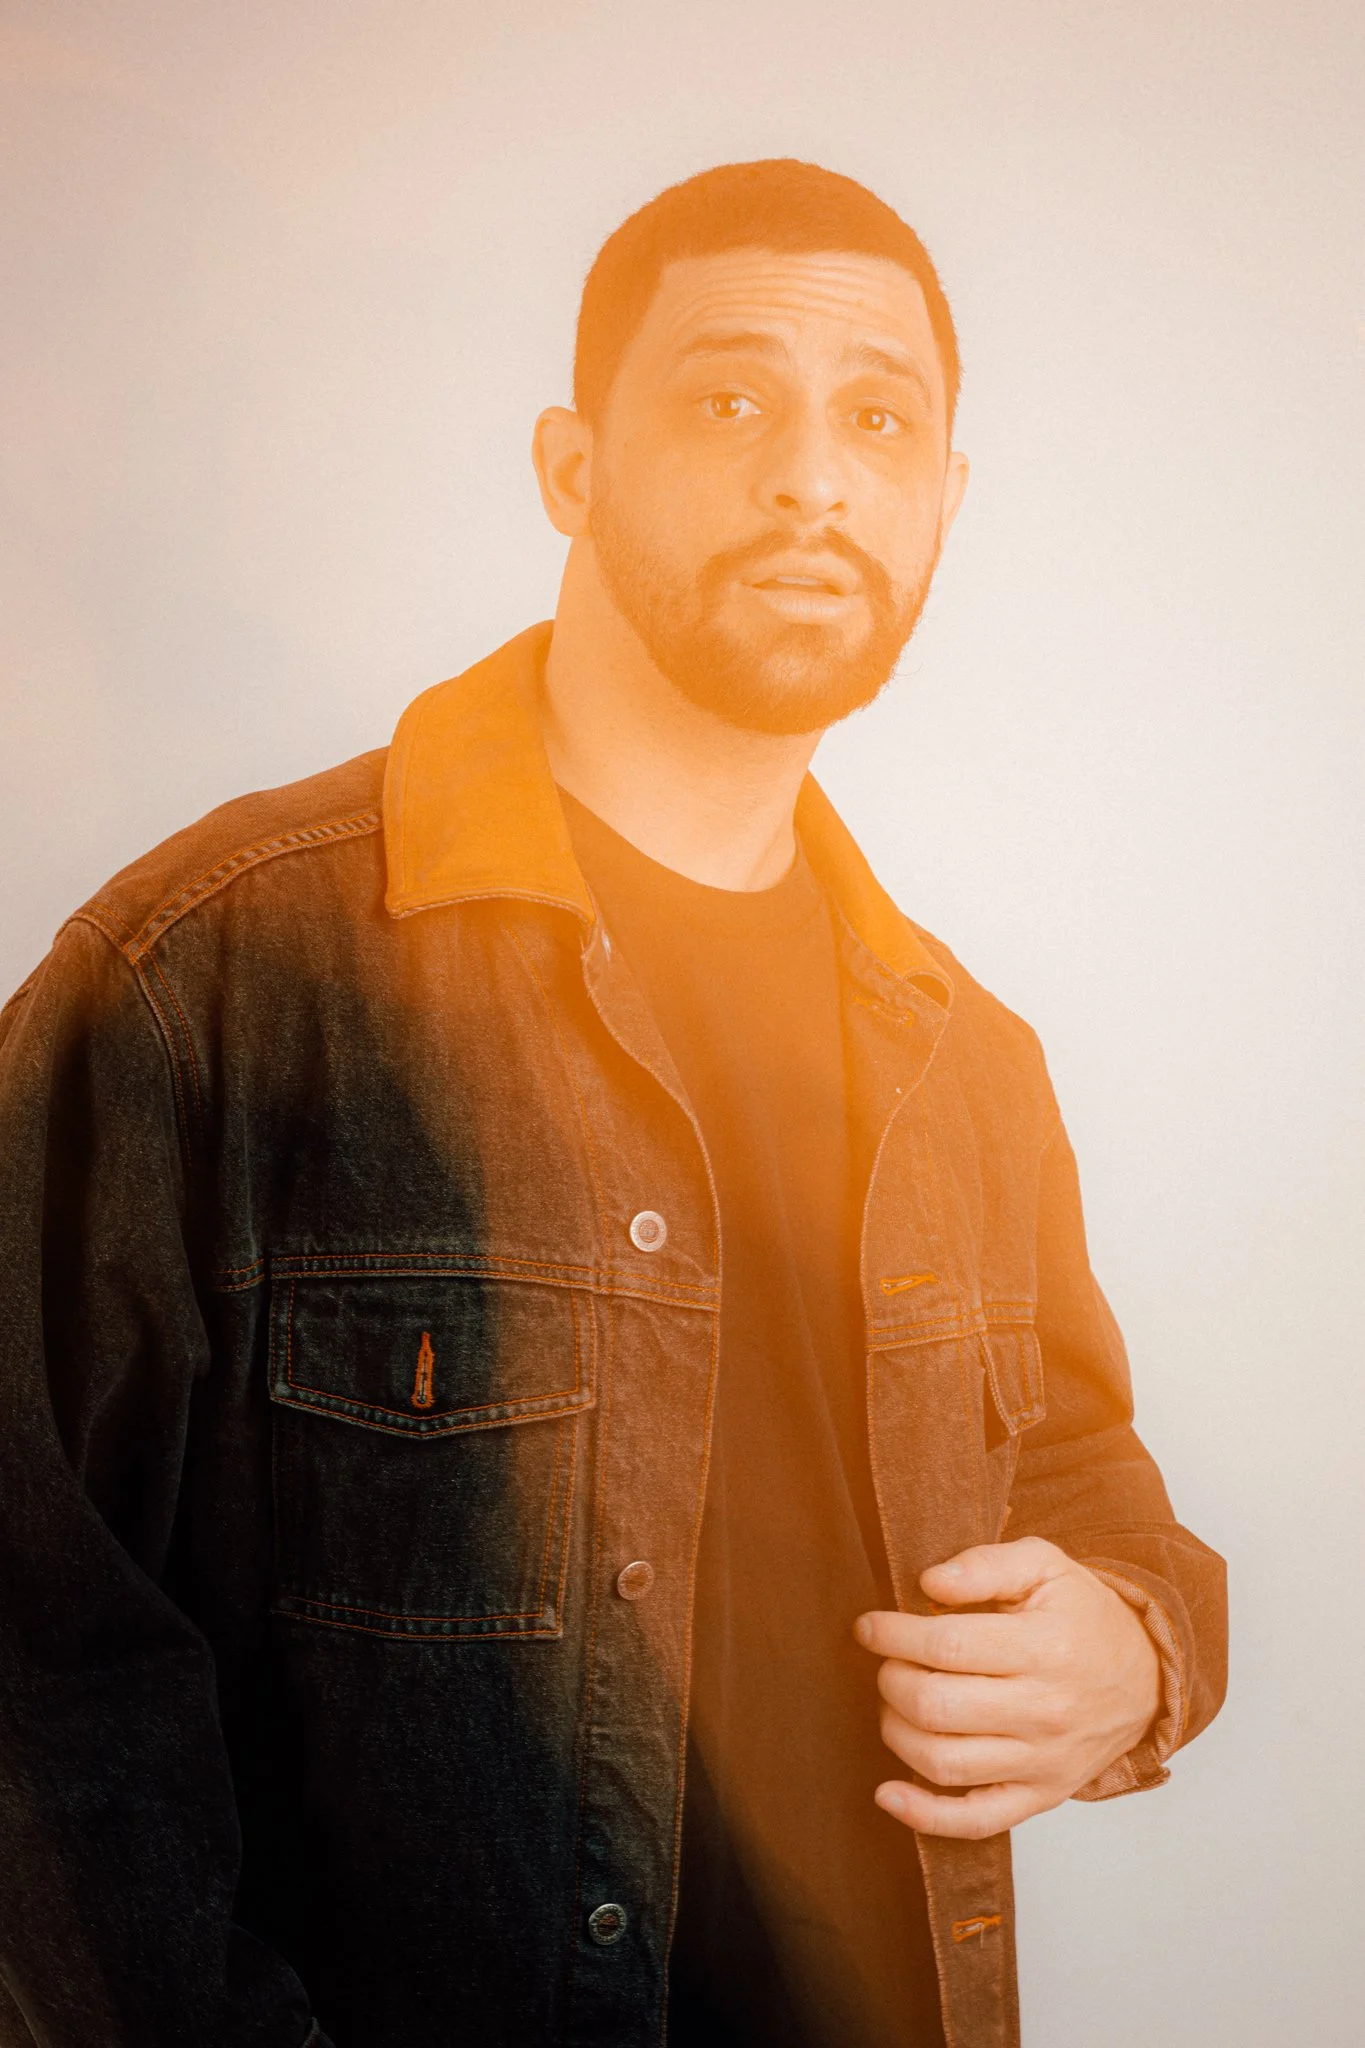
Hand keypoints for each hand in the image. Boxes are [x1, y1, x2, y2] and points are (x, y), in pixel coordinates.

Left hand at [854, 1536, 1161, 1839]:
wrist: (1146, 1677)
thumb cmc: (1084, 1616)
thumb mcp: (1045, 1566)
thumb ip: (985, 1565)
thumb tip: (929, 1583)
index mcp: (1045, 1649)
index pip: (947, 1647)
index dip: (893, 1636)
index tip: (869, 1627)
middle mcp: (1045, 1712)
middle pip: (937, 1707)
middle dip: (891, 1681)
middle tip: (888, 1662)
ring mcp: (1043, 1762)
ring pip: (943, 1763)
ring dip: (896, 1731)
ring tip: (895, 1703)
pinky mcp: (1040, 1797)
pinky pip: (976, 1821)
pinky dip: (924, 1816)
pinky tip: (888, 1793)